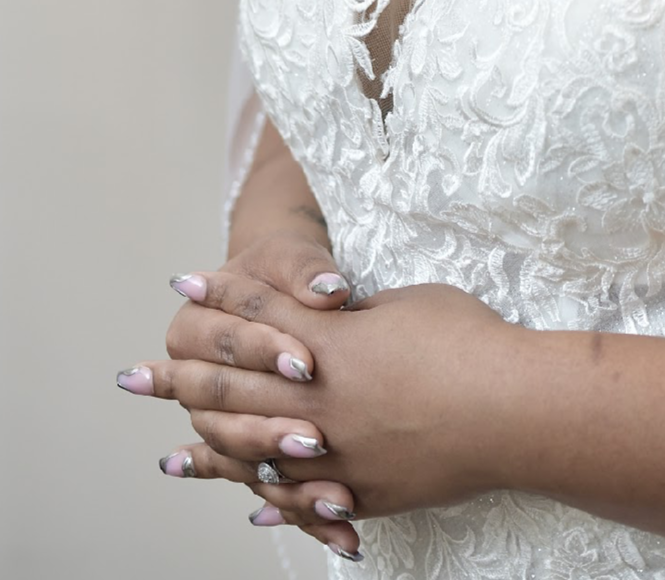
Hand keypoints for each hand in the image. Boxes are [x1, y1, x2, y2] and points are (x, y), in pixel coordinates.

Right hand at [118, 234, 361, 558]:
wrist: (289, 288)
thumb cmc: (285, 269)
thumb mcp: (290, 256)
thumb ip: (305, 272)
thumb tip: (329, 291)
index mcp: (193, 328)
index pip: (223, 346)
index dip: (264, 353)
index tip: (308, 363)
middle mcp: (198, 383)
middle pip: (226, 412)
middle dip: (271, 429)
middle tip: (316, 438)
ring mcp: (224, 424)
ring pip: (243, 462)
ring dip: (289, 484)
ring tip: (336, 498)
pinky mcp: (255, 452)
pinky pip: (274, 488)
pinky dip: (307, 513)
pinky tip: (344, 534)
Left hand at [126, 272, 526, 522]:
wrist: (510, 406)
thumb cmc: (466, 340)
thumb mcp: (405, 302)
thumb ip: (358, 315)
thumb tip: (333, 317)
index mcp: (328, 342)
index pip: (257, 313)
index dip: (219, 296)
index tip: (182, 285)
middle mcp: (317, 400)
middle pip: (234, 386)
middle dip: (180, 378)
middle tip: (135, 377)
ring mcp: (335, 452)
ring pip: (253, 452)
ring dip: (206, 452)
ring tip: (170, 456)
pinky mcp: (363, 490)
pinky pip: (301, 500)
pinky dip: (270, 500)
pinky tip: (250, 504)